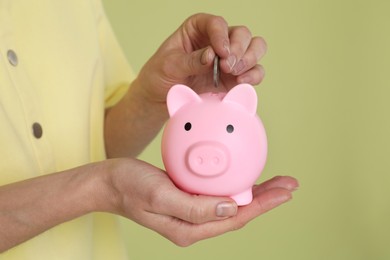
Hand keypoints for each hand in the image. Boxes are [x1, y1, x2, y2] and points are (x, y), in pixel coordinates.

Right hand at [103, 158, 297, 245]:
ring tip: (275, 182)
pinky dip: (235, 185)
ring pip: (231, 204)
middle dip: (266, 199)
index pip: (236, 217)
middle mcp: (194, 224)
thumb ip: (194, 207)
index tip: (285, 192)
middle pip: (239, 212)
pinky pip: (218, 195)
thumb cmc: (129, 187)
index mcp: (190, 228)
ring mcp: (191, 213)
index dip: (263, 205)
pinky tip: (242, 175)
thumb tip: (232, 207)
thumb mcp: (159, 194)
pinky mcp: (187, 200)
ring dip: (254, 193)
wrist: (109, 184)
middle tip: (289, 184)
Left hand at [133, 13, 266, 104]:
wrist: (159, 99)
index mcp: (198, 28)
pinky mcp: (234, 78)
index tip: (221, 52)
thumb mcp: (169, 66)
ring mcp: (228, 59)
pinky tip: (242, 82)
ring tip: (235, 73)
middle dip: (239, 49)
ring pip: (254, 49)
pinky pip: (254, 72)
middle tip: (228, 66)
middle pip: (241, 34)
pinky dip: (253, 76)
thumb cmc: (160, 75)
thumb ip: (191, 60)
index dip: (222, 36)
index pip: (217, 23)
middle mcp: (217, 40)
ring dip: (249, 60)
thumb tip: (212, 56)